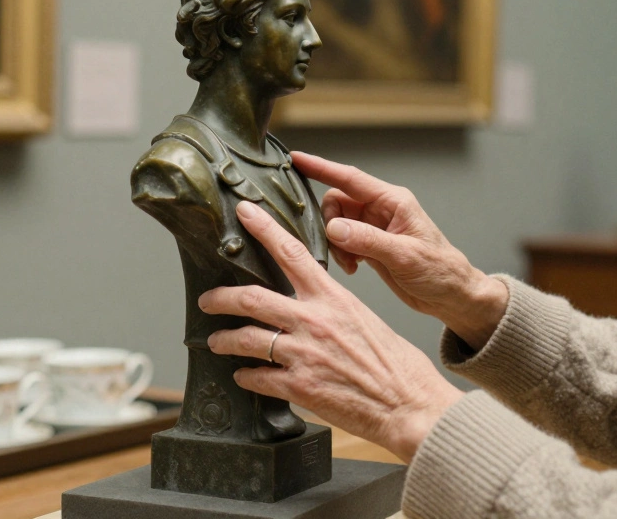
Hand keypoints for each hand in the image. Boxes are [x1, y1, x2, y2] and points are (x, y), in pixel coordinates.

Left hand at [200, 201, 463, 461]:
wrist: (409, 404)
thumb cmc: (395, 365)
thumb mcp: (364, 320)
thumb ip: (333, 309)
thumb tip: (311, 308)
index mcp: (333, 299)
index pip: (292, 252)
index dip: (264, 228)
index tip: (245, 213)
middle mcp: (314, 321)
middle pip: (252, 297)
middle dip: (220, 297)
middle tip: (207, 300)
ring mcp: (304, 354)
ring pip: (246, 339)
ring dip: (224, 340)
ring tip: (215, 342)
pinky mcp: (299, 387)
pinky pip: (257, 377)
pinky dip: (245, 376)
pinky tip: (243, 377)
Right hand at [292, 151, 507, 349]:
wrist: (451, 295)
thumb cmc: (440, 270)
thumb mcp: (404, 256)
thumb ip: (368, 240)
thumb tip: (333, 227)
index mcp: (393, 201)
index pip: (350, 178)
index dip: (321, 167)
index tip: (295, 159)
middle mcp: (381, 209)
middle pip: (337, 201)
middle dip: (329, 224)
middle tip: (340, 249)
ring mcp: (374, 226)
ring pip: (336, 223)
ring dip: (335, 242)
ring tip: (351, 263)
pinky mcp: (370, 244)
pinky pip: (342, 240)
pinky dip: (341, 253)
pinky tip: (354, 268)